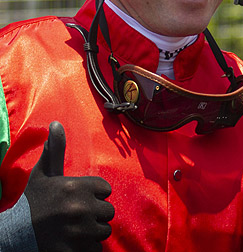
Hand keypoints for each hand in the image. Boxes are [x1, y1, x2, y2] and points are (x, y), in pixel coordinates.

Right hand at [24, 121, 113, 251]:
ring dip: (92, 231)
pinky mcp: (77, 250)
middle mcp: (79, 207)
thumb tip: (56, 123)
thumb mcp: (42, 174)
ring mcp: (79, 231)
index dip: (93, 195)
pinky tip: (71, 243)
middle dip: (94, 214)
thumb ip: (54, 150)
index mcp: (75, 187)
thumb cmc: (32, 203)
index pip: (105, 189)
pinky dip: (86, 248)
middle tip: (73, 217)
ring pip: (103, 230)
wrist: (14, 236)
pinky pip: (96, 248)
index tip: (76, 199)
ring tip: (72, 229)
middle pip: (108, 211)